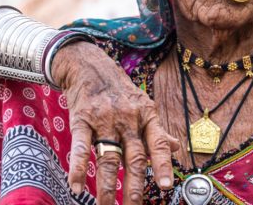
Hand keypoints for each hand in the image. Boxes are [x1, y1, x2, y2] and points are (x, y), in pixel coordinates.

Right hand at [54, 42, 178, 203]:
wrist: (89, 66)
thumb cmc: (119, 90)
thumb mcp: (143, 105)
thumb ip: (157, 130)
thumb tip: (177, 148)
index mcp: (146, 115)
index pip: (157, 143)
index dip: (162, 165)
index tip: (165, 187)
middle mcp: (127, 118)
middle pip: (133, 157)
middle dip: (134, 186)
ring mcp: (104, 119)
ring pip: (108, 157)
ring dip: (106, 186)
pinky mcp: (81, 119)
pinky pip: (81, 146)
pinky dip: (78, 168)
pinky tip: (76, 186)